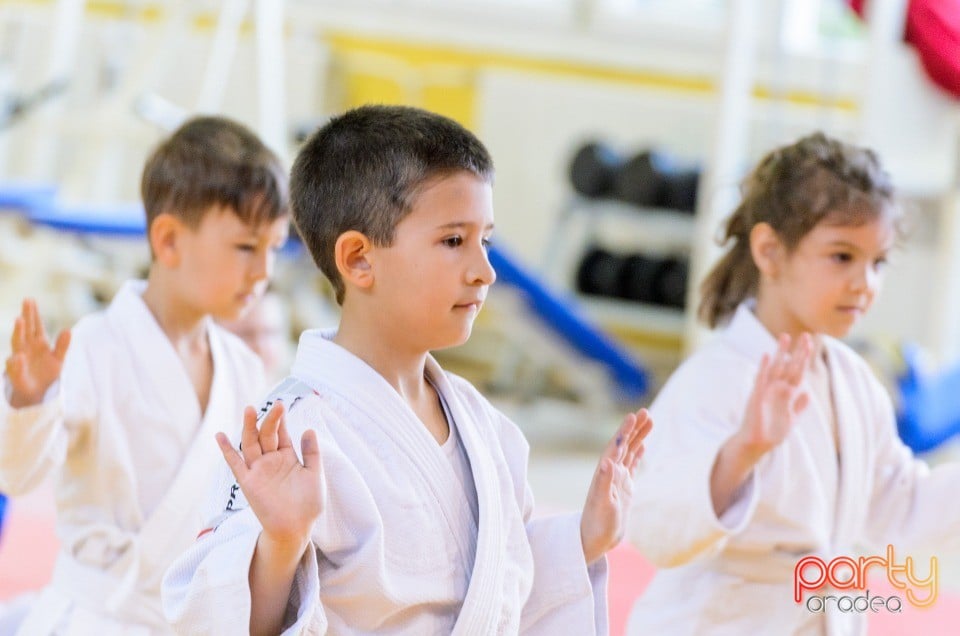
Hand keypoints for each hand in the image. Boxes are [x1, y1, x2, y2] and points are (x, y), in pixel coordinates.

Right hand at [5, 299, 70, 407]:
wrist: (37, 391)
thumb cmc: (47, 371)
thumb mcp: (58, 358)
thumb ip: (62, 345)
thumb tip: (68, 330)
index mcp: (38, 342)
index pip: (36, 325)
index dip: (34, 313)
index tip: (31, 299)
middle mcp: (26, 347)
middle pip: (26, 328)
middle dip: (26, 315)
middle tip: (27, 300)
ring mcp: (19, 358)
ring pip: (17, 343)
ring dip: (18, 332)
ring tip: (19, 320)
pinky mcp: (16, 373)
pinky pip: (15, 366)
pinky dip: (16, 362)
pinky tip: (18, 357)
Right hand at [216, 402, 323, 548]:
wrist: (296, 528)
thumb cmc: (307, 504)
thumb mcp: (314, 474)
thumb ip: (311, 453)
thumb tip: (308, 429)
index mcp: (287, 457)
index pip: (281, 433)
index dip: (281, 420)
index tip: (282, 405)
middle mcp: (271, 461)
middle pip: (266, 435)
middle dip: (270, 420)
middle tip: (277, 405)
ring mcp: (258, 470)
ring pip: (251, 444)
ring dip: (249, 427)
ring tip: (250, 410)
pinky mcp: (248, 482)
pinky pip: (235, 464)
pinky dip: (227, 450)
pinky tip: (220, 436)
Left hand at [580, 409, 651, 564]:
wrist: (595, 539)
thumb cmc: (597, 524)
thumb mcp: (602, 504)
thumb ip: (604, 482)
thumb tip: (608, 462)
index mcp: (605, 473)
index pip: (616, 447)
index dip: (624, 431)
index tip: (633, 416)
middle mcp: (610, 472)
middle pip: (623, 445)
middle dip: (634, 428)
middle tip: (645, 412)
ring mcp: (617, 479)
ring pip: (629, 452)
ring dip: (638, 436)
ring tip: (650, 421)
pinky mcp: (624, 488)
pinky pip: (632, 465)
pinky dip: (637, 453)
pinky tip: (643, 445)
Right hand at [730, 333, 811, 464]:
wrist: (756, 444)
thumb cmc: (771, 433)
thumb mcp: (791, 419)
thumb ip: (799, 406)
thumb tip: (807, 393)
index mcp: (787, 394)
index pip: (798, 372)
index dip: (804, 359)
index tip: (810, 344)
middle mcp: (777, 389)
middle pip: (790, 366)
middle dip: (798, 352)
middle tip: (805, 335)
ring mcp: (767, 391)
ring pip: (776, 369)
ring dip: (780, 353)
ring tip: (785, 337)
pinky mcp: (756, 396)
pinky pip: (761, 380)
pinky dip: (763, 368)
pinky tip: (766, 356)